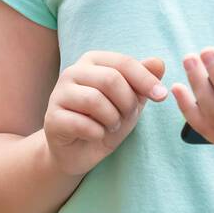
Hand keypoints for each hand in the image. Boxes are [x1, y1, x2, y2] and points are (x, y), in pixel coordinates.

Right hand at [43, 51, 167, 176]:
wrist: (79, 151)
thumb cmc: (107, 119)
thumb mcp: (131, 100)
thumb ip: (144, 80)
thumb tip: (159, 62)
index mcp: (93, 61)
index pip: (124, 63)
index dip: (146, 80)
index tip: (162, 96)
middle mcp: (73, 72)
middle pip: (110, 80)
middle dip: (127, 102)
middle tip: (127, 116)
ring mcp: (59, 94)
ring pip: (94, 100)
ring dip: (112, 119)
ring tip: (111, 125)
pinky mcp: (52, 118)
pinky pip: (81, 123)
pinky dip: (97, 133)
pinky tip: (96, 135)